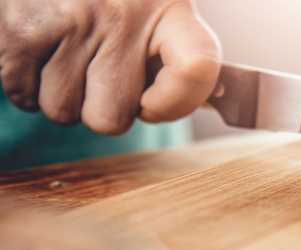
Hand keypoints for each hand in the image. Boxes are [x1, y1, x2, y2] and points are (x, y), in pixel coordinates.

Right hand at [0, 0, 220, 134]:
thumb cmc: (116, 2)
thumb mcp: (159, 14)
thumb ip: (181, 61)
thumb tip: (206, 105)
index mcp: (171, 9)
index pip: (198, 68)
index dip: (175, 103)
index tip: (152, 104)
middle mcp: (125, 13)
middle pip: (113, 118)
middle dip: (101, 108)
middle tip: (98, 72)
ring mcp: (74, 19)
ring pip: (63, 111)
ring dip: (60, 95)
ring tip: (66, 55)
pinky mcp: (25, 26)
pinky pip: (24, 95)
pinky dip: (26, 86)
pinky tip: (40, 53)